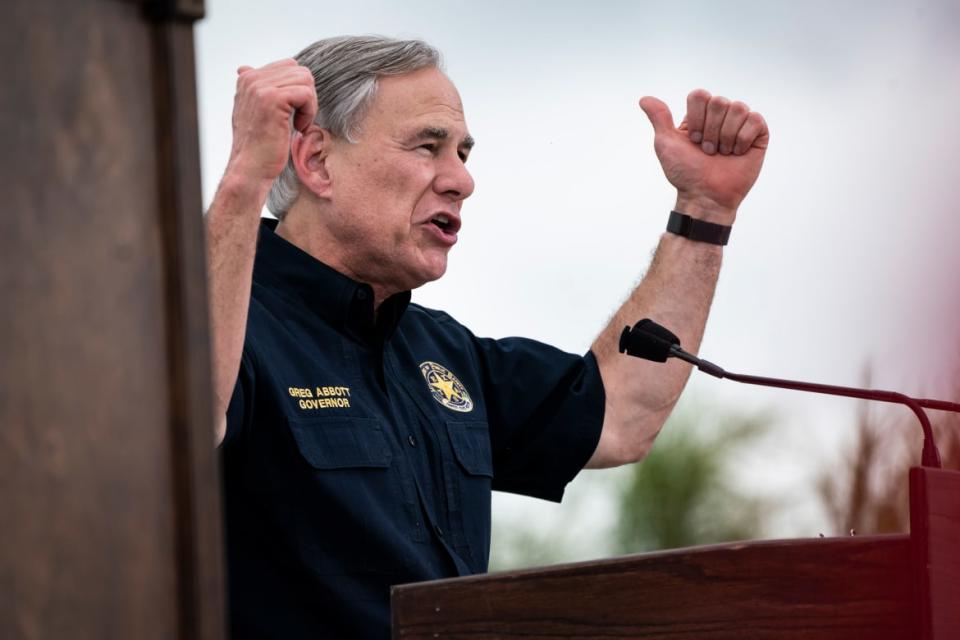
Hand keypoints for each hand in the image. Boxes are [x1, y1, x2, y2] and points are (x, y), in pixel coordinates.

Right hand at [225, 58, 317, 186]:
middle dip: (306, 97)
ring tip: (298, 124)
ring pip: (305, 80)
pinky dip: (309, 112)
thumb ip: (256, 89)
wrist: (250, 168)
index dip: (298, 90)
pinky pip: (306, 93)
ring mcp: (260, 87)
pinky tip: (298, 128)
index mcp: (247, 78)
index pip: (289, 67)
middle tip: (299, 120)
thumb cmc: (258, 145)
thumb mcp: (253, 111)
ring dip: (309, 105)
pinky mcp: (272, 99)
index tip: (291, 113)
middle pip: (300, 72)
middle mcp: (251, 78)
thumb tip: (245, 68)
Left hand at [640, 89, 768, 223]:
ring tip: (722, 154)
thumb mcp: (666, 143)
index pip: (700, 95)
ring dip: (726, 137)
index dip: (696, 118)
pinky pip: (755, 120)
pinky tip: (737, 153)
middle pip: (719, 101)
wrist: (706, 196)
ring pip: (738, 108)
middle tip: (708, 151)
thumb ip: (658, 118)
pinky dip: (743, 139)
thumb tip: (644, 99)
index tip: (692, 140)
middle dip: (710, 131)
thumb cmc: (685, 173)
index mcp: (700, 115)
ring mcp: (740, 124)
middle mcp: (720, 116)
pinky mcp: (758, 135)